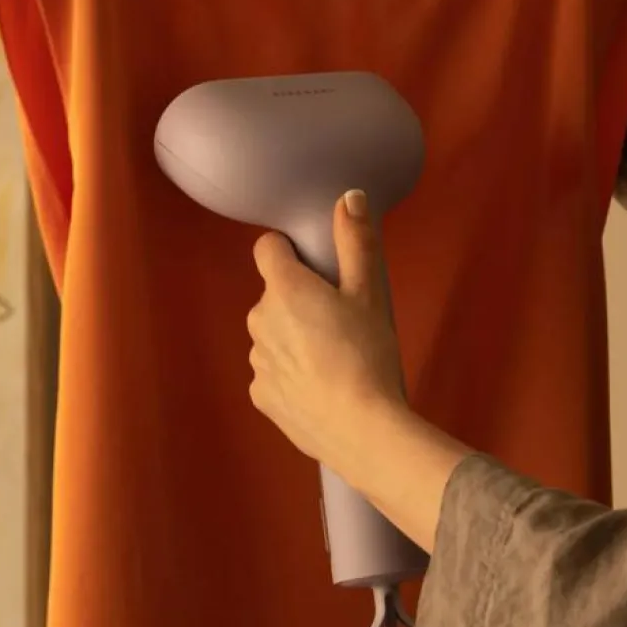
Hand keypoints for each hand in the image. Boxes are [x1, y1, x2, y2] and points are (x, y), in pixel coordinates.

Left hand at [247, 189, 406, 481]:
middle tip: (340, 321)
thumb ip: (356, 242)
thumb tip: (348, 196)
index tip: (316, 268)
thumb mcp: (370, 293)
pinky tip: (322, 389)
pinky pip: (273, 373)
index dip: (290, 252)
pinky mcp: (261, 396)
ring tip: (334, 360)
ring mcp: (256, 360)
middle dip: (298, 301)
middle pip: (274, 295)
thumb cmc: (367, 355)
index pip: (267, 248)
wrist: (361, 430)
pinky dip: (292, 376)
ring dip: (294, 339)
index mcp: (284, 288)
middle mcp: (259, 319)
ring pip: (273, 335)